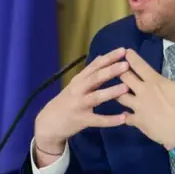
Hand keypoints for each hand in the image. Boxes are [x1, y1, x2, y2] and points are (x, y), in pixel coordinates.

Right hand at [34, 48, 129, 163]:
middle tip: (126, 65)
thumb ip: (88, 72)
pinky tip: (123, 119)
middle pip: (95, 78)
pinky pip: (98, 120)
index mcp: (78, 80)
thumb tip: (101, 56)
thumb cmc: (65, 103)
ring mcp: (79, 105)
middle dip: (111, 71)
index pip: (94, 66)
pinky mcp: (81, 120)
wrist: (48, 123)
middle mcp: (78, 90)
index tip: (123, 50)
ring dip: (111, 92)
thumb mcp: (74, 85)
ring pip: (96, 97)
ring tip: (126, 88)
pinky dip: (110, 120)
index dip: (108, 58)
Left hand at [117, 46, 174, 149]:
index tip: (124, 52)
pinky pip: (124, 117)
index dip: (130, 57)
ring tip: (111, 88)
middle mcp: (142, 92)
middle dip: (118, 71)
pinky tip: (120, 113)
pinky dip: (122, 114)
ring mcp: (137, 108)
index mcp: (154, 81)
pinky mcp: (136, 122)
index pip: (137, 65)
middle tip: (114, 68)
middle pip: (123, 77)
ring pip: (119, 96)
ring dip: (115, 91)